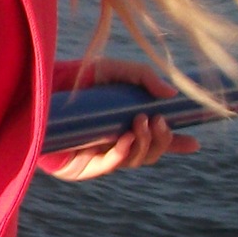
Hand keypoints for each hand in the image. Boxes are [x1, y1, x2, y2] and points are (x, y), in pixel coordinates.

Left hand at [41, 58, 198, 181]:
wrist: (42, 87)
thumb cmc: (77, 78)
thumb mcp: (114, 70)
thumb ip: (143, 77)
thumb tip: (171, 95)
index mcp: (126, 125)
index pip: (157, 141)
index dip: (176, 143)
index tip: (195, 142)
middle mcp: (115, 143)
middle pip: (150, 153)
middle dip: (163, 140)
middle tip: (158, 120)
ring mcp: (100, 155)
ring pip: (135, 160)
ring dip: (146, 144)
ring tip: (142, 122)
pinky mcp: (83, 165)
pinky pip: (110, 165)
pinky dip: (124, 153)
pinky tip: (127, 139)